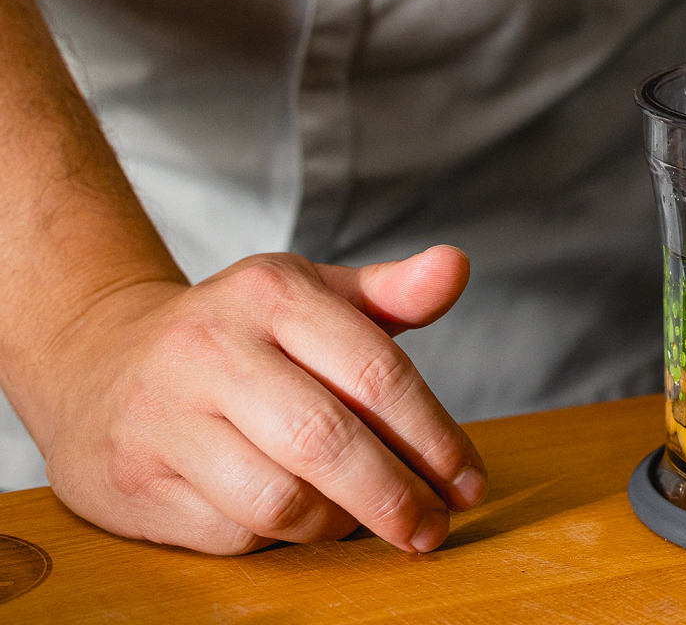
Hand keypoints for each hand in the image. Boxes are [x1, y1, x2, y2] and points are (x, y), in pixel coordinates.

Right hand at [36, 246, 485, 554]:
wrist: (95, 360)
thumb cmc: (236, 332)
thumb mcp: (309, 294)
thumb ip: (390, 291)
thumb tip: (457, 267)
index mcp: (270, 293)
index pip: (376, 371)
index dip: (434, 436)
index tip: (468, 480)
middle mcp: (213, 349)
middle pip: (328, 441)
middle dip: (396, 495)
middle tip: (434, 527)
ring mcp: (166, 417)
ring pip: (279, 499)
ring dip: (340, 523)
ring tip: (367, 521)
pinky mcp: (135, 481)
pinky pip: (231, 532)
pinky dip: (281, 539)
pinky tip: (303, 522)